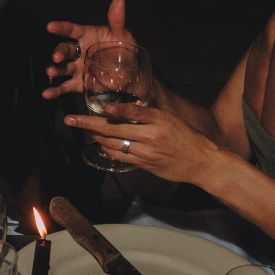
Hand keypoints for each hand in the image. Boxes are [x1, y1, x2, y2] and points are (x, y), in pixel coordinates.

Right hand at [42, 0, 138, 97]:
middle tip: (57, 57)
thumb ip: (117, 20)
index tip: (50, 26)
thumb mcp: (122, 35)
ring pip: (63, 67)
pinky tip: (47, 93)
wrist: (130, 75)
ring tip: (51, 72)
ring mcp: (78, 68)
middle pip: (65, 49)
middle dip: (58, 52)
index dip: (61, 27)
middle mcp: (80, 51)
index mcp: (88, 36)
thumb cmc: (124, 51)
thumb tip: (119, 1)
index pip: (72, 30)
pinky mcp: (79, 83)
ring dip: (55, 69)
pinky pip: (65, 86)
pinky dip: (55, 90)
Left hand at [64, 100, 223, 183]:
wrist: (203, 162)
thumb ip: (145, 116)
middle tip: (72, 120)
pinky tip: (101, 144)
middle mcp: (151, 137)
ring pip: (113, 145)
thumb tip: (120, 110)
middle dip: (89, 125)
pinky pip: (121, 157)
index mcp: (157, 121)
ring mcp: (147, 153)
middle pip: (113, 130)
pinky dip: (109, 150)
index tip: (92, 109)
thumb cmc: (187, 138)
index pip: (128, 113)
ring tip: (85, 130)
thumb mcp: (168, 119)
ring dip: (96, 137)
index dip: (109, 111)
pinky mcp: (145, 165)